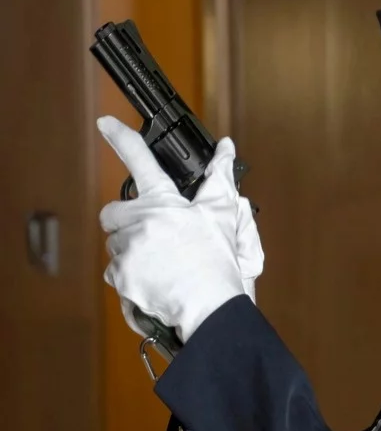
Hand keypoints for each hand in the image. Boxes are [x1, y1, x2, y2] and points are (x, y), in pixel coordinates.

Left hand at [97, 117, 264, 344]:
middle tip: (152, 235)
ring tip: (159, 266)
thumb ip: (219, 179)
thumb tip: (226, 150)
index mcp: (162, 202)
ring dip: (131, 252)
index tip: (105, 122)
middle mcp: (139, 221)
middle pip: (114, 212)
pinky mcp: (122, 277)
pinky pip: (115, 273)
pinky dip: (130, 279)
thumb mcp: (221, 217)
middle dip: (127, 221)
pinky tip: (152, 283)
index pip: (139, 160)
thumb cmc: (217, 263)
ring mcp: (128, 249)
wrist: (209, 307)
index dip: (120, 137)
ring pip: (115, 245)